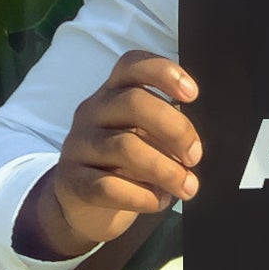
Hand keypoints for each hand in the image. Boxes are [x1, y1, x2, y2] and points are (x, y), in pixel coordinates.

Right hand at [13, 50, 200, 259]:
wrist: (82, 204)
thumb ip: (167, 129)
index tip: (192, 95)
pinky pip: (109, 186)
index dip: (163, 72)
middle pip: (134, 102)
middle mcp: (93, 110)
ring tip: (187, 187)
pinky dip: (142, 196)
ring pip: (125, 147)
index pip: (132, 65)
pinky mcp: (72, 180)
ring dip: (166, 170)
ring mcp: (78, 144)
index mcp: (115, 92)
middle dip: (175, 129)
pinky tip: (158, 201)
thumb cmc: (126, 162)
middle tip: (196, 157)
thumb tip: (197, 142)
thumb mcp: (146, 137)